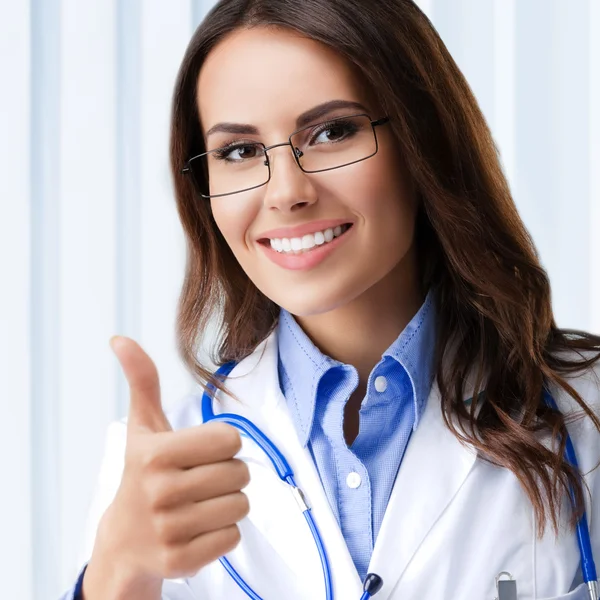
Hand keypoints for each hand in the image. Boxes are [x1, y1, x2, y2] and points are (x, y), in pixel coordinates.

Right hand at [83, 336, 249, 597]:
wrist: (125, 539)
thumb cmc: (143, 473)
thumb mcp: (143, 427)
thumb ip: (142, 381)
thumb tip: (121, 339)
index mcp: (155, 454)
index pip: (230, 439)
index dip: (221, 444)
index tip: (200, 452)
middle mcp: (160, 493)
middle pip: (239, 473)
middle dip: (227, 474)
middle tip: (200, 480)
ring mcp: (170, 531)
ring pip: (241, 505)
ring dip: (228, 503)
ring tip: (199, 503)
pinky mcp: (181, 562)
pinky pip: (233, 537)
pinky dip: (223, 532)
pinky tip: (198, 528)